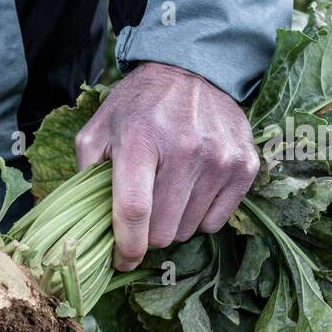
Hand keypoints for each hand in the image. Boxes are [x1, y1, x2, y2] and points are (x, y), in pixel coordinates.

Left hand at [74, 62, 259, 270]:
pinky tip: (191, 189)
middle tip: (143, 213)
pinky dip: (199, 215)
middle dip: (147, 233)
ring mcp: (220, 158)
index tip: (121, 260)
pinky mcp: (245, 165)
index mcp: (141, 140)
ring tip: (166, 192)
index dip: (126, 247)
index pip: (134, 211)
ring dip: (173, 223)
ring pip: (189, 230)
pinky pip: (216, 221)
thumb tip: (88, 225)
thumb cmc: (137, 107)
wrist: (191, 71)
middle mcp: (185, 150)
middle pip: (163, 230)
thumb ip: (86, 175)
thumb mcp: (97, 130)